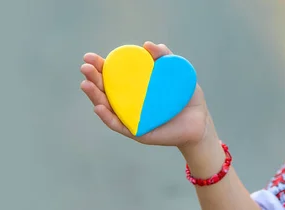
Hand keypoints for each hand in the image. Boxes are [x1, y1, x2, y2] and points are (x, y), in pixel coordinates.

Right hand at [80, 42, 216, 148]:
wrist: (199, 123)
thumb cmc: (186, 98)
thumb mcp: (177, 73)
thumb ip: (164, 57)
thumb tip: (148, 44)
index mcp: (133, 87)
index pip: (112, 75)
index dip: (99, 66)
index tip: (90, 57)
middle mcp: (127, 102)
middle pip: (104, 90)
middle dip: (92, 78)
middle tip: (85, 67)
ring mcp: (129, 117)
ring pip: (106, 107)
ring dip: (94, 96)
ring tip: (86, 85)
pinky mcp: (135, 132)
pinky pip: (118, 124)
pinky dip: (107, 116)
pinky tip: (99, 107)